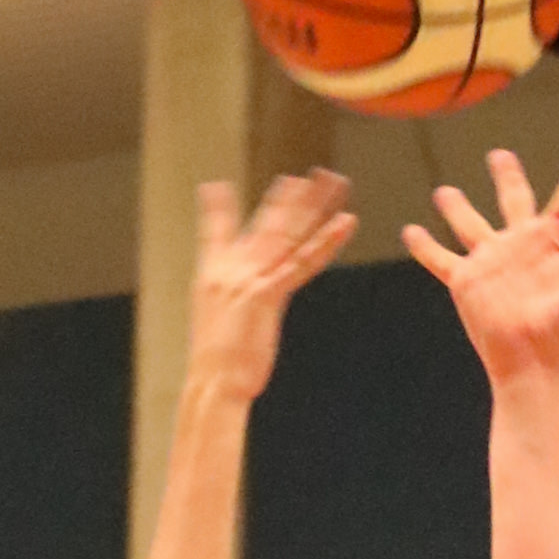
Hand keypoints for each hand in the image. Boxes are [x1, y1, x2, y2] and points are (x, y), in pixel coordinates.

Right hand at [184, 165, 357, 401]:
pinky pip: (304, 261)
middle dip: (291, 198)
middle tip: (313, 175)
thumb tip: (235, 308)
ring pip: (289, 233)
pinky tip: (346, 222)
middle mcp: (232, 268)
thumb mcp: (215, 327)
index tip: (217, 187)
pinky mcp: (268, 294)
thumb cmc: (215, 366)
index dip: (218, 208)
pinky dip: (326, 240)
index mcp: (215, 274)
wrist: (212, 383)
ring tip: (332, 181)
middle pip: (267, 225)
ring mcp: (250, 278)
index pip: (216, 232)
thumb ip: (226, 306)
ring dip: (313, 204)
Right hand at [402, 132, 558, 385]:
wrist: (538, 368)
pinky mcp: (467, 281)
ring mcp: (493, 262)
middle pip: (514, 199)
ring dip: (458, 208)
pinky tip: (409, 231)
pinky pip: (440, 258)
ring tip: (444, 190)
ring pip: (471, 224)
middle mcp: (524, 245)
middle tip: (499, 154)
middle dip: (506, 175)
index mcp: (558, 241)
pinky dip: (424, 246)